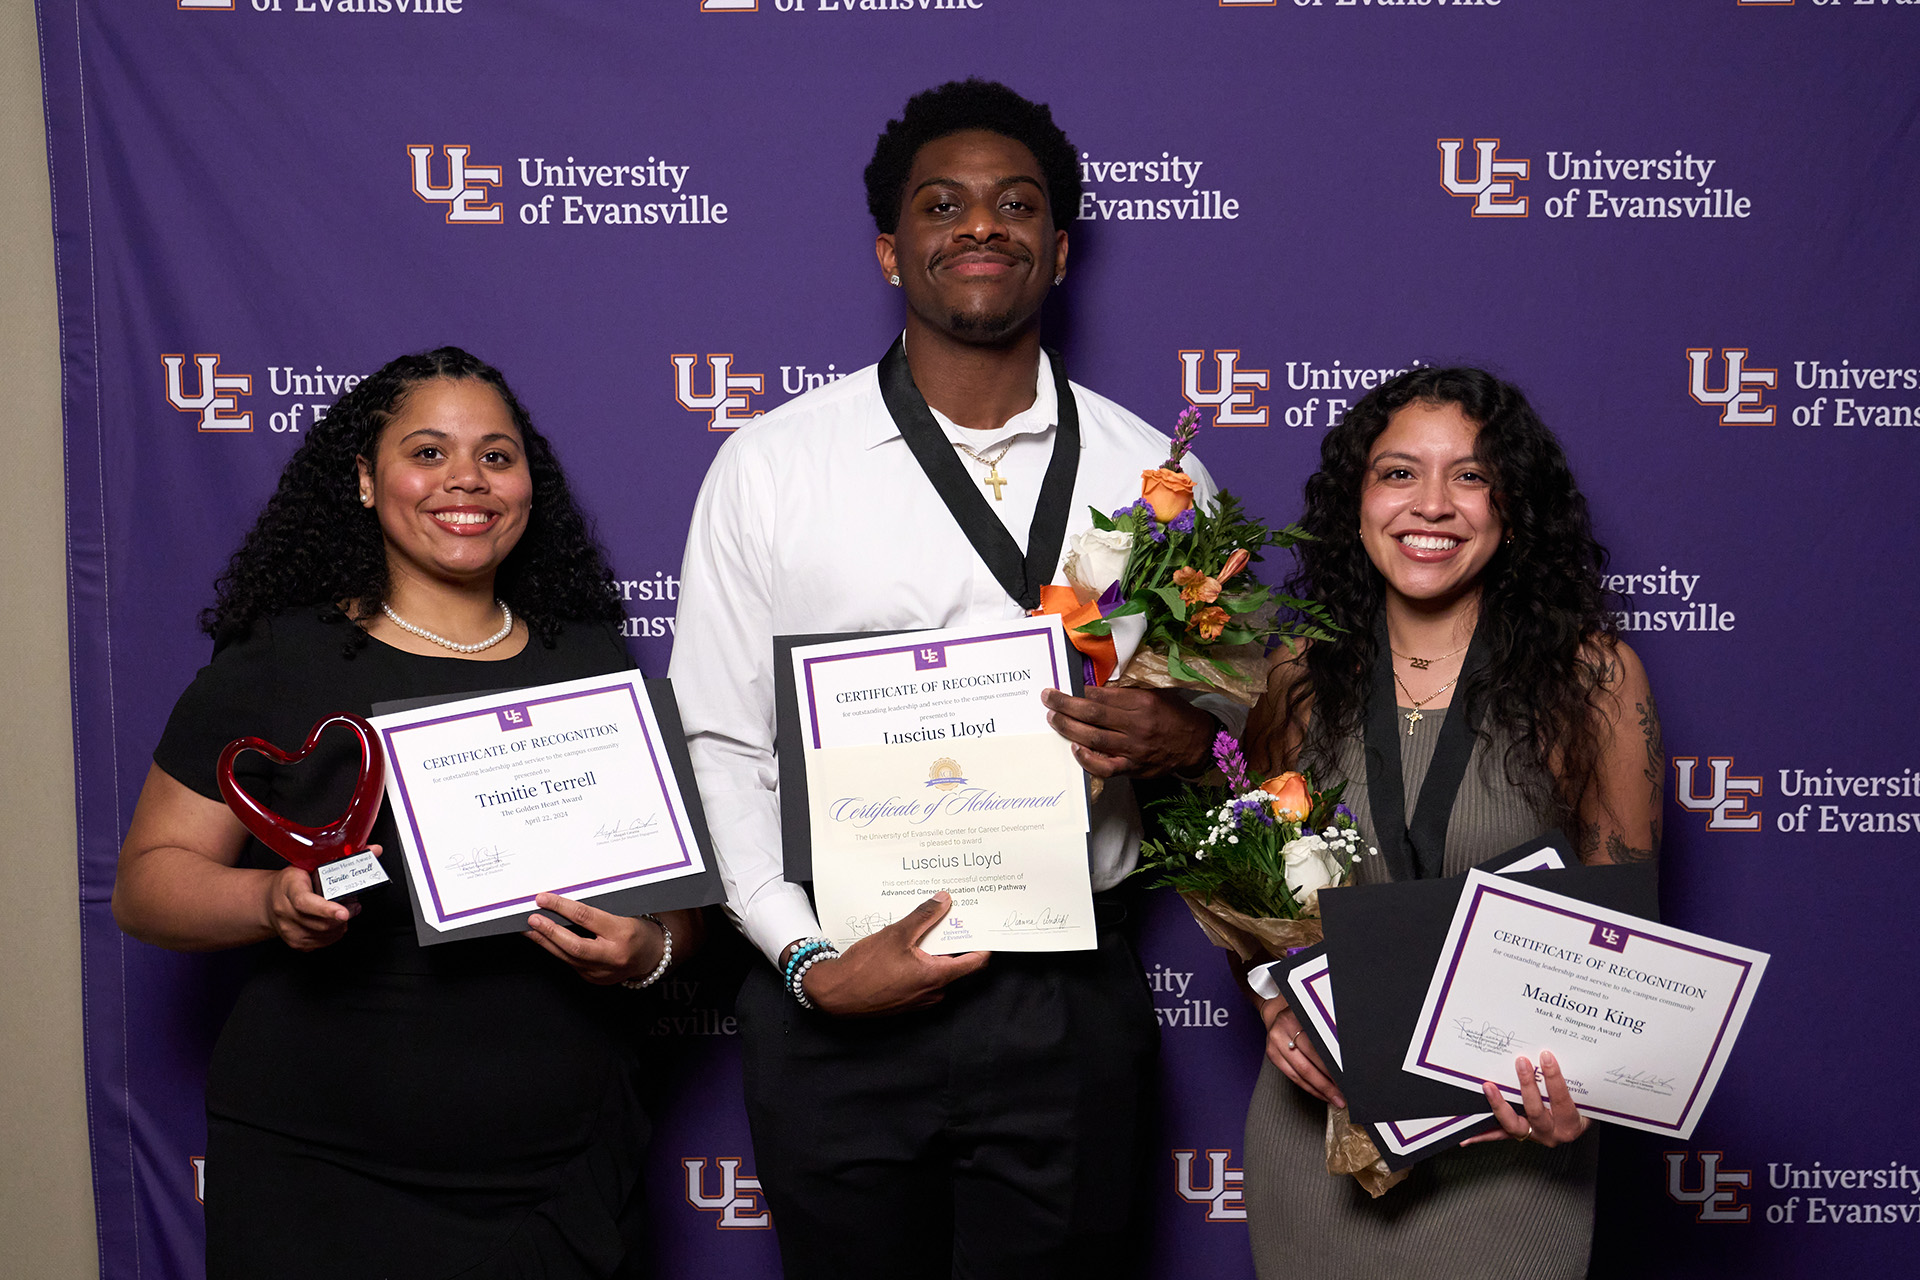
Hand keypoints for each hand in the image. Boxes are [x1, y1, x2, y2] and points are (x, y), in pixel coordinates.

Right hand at [262, 858, 362, 950]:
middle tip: (354, 905)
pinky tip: (335, 922)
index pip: (306, 902)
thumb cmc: (292, 881)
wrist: (268, 901)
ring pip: (325, 934)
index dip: (327, 909)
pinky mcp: (295, 943)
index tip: (344, 913)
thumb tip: (374, 850)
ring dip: (341, 925)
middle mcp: (286, 912)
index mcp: (289, 889)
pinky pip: (322, 943)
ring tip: (345, 912)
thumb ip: (344, 857)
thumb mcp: (311, 863)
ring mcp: (289, 930)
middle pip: (321, 922)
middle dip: (344, 915)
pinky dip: (334, 933)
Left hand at [524, 892, 664, 984]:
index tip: (544, 899)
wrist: (652, 956)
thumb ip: (595, 911)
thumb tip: (563, 904)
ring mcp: (602, 971)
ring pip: (567, 957)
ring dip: (545, 942)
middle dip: (549, 931)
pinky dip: (556, 951)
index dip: (561, 907)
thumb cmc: (638, 931)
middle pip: (573, 944)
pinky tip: (545, 942)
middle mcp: (612, 955)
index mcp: (623, 932)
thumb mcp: (624, 914)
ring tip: (529, 930)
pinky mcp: (594, 979)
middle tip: (532, 918)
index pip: (586, 917)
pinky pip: (570, 963)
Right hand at [800, 892, 989, 1016]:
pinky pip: (922, 979)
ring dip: (933, 951)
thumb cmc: (865, 968)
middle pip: (955, 964)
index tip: (984, 927)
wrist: (835, 995)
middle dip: (952, 940)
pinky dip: (920, 963)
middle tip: (948, 918)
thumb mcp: (896, 934)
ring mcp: (920, 1000)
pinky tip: (905, 949)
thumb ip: (924, 916)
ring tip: (921, 930)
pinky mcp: (907, 1001)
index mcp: (937, 977)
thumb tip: (944, 900)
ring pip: (937, 971)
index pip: (975, 962)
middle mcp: (933, 992)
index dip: (983, 943)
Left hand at [1039, 686, 1214, 778]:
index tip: (1067, 687)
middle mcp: (1137, 726)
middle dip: (1065, 705)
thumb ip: (1126, 694)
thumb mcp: (1155, 695)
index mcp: (1143, 703)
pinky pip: (1105, 767)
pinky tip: (1074, 748)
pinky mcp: (1133, 768)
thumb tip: (1093, 691)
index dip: (1082, 691)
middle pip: (1093, 714)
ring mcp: (1134, 749)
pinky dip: (1087, 759)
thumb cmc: (1174, 716)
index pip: (1104, 695)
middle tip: (1048, 698)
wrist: (1196, 744)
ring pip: (1093, 738)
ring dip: (1068, 727)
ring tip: (1053, 718)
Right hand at [1259, 995, 1344, 1106]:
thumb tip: (1350, 1056)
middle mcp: (1282, 1031)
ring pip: (1300, 1074)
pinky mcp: (1272, 1055)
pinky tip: (1321, 1093)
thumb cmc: (1303, 1016)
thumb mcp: (1314, 1017)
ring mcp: (1274, 1044)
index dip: (1332, 1067)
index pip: (1317, 1048)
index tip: (1346, 1079)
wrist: (1278, 1013)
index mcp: (1295, 1018)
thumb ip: (1328, 1032)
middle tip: (1342, 1097)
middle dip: (1327, 1084)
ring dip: (1319, 1090)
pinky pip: (1293, 1077)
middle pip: (1307, 1064)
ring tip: (1334, 1099)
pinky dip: (1309, 1087)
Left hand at [1462, 1051, 1589, 1147]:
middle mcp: (1551, 1133)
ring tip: (1488, 1087)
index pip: (1562, 1100)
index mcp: (1570, 1123)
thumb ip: (1575, 1080)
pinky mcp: (1519, 1136)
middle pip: (1536, 1111)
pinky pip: (1499, 1135)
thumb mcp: (1586, 1097)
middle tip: (1520, 1062)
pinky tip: (1468, 1136)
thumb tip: (1556, 1054)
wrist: (1577, 1126)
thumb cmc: (1582, 1108)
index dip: (1554, 1079)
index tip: (1546, 1057)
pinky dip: (1483, 1135)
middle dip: (1527, 1085)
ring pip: (1514, 1124)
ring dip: (1499, 1105)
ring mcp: (1534, 1136)